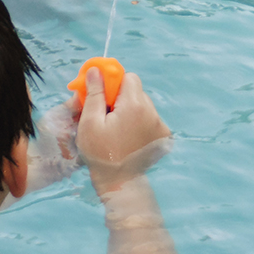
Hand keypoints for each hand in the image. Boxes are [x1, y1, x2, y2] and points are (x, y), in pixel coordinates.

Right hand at [77, 68, 170, 192]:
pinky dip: (140, 122)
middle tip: (108, 115)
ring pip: (143, 104)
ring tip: (118, 130)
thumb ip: (94, 93)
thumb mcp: (89, 122)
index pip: (129, 78)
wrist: (120, 183)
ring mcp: (160, 125)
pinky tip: (129, 137)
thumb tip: (95, 70)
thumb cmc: (100, 153)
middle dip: (121, 98)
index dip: (114, 84)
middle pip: (136, 91)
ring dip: (131, 110)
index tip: (104, 96)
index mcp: (134, 105)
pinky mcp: (163, 135)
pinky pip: (150, 118)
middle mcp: (152, 112)